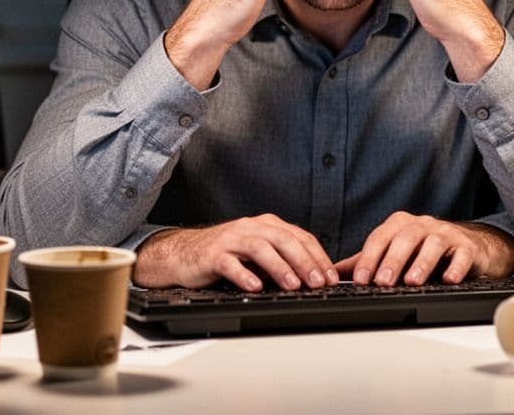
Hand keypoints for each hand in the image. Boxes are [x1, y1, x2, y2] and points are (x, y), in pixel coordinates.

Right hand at [132, 214, 339, 291]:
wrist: (183, 254)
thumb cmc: (225, 255)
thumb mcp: (258, 254)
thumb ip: (282, 260)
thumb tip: (313, 279)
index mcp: (266, 226)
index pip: (299, 236)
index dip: (318, 256)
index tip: (331, 277)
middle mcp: (250, 228)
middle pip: (283, 239)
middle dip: (304, 261)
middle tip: (318, 282)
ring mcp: (231, 240)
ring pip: (259, 248)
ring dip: (279, 267)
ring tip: (293, 285)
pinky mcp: (212, 255)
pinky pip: (230, 264)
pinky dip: (244, 275)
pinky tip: (255, 288)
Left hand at [335, 212, 513, 286]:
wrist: (468, 247)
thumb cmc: (425, 249)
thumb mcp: (394, 251)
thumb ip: (367, 261)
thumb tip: (334, 272)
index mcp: (400, 225)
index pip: (380, 238)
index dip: (369, 258)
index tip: (360, 280)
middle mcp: (422, 225)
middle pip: (405, 238)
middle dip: (392, 260)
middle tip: (382, 282)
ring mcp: (446, 234)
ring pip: (433, 243)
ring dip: (421, 262)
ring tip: (411, 282)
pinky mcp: (467, 247)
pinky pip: (462, 254)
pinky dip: (456, 266)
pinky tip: (449, 279)